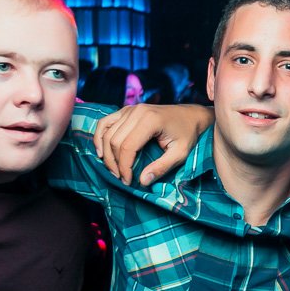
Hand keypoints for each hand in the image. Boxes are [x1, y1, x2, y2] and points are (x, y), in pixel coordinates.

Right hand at [92, 103, 214, 184]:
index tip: (128, 180)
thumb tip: (142, 181)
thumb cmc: (187, 134)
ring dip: (106, 154)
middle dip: (115, 163)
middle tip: (122, 178)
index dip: (124, 166)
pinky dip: (99, 137)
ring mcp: (129, 109)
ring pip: (107, 133)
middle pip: (114, 141)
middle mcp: (136, 111)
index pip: (127, 146)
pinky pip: (105, 122)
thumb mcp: (180, 154)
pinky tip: (100, 152)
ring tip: (114, 170)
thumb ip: (162, 167)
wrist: (190, 116)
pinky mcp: (125, 110)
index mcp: (150, 120)